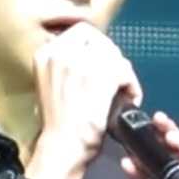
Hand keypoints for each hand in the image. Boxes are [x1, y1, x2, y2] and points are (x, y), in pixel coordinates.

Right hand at [27, 22, 142, 178]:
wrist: (62, 147)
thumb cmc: (59, 124)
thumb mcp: (52, 84)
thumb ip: (68, 64)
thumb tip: (97, 54)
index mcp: (45, 54)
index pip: (80, 31)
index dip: (98, 45)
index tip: (104, 62)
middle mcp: (60, 53)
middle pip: (100, 39)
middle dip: (113, 58)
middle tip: (117, 79)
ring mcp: (80, 63)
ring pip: (115, 55)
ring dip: (125, 73)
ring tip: (124, 93)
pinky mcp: (99, 77)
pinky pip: (125, 70)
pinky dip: (132, 85)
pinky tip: (130, 99)